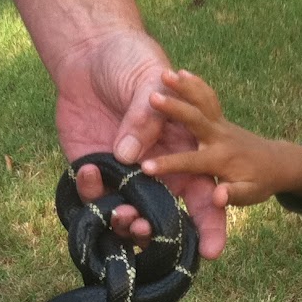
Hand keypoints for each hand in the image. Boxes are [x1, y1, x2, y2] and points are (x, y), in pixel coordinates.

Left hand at [52, 30, 226, 258]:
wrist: (90, 51)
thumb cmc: (132, 61)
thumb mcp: (150, 81)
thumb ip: (146, 118)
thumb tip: (130, 158)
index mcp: (183, 154)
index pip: (205, 196)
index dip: (211, 225)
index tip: (212, 251)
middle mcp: (156, 171)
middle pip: (167, 218)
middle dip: (162, 236)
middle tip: (148, 230)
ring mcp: (123, 174)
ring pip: (129, 216)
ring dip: (128, 225)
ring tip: (124, 216)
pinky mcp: (92, 170)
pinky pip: (93, 196)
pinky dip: (93, 193)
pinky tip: (91, 171)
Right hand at [141, 70, 301, 204]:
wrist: (278, 162)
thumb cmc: (261, 182)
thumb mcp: (250, 194)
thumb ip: (233, 195)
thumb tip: (218, 197)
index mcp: (220, 158)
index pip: (190, 162)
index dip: (168, 164)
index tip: (144, 167)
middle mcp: (218, 137)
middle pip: (195, 118)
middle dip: (174, 108)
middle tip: (151, 97)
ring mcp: (219, 123)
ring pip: (201, 101)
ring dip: (184, 87)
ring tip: (164, 74)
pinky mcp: (219, 116)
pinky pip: (207, 97)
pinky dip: (194, 84)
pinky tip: (178, 73)